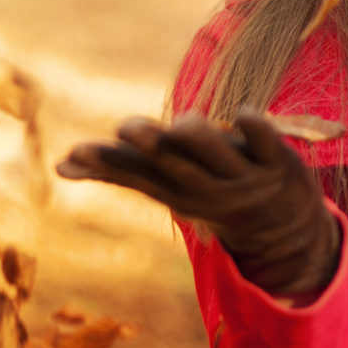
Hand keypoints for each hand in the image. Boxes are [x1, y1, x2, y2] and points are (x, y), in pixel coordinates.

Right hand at [56, 110, 339, 297]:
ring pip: (216, 154)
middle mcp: (208, 186)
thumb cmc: (210, 193)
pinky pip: (266, 142)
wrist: (287, 233)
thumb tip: (60, 166)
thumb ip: (120, 171)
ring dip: (198, 138)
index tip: (75, 154)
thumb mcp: (166, 187)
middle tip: (126, 128)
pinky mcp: (279, 161)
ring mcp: (245, 175)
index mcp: (176, 192)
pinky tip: (246, 114)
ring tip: (181, 125)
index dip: (108, 164)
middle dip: (152, 145)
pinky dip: (257, 128)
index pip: (137, 176)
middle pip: (175, 166)